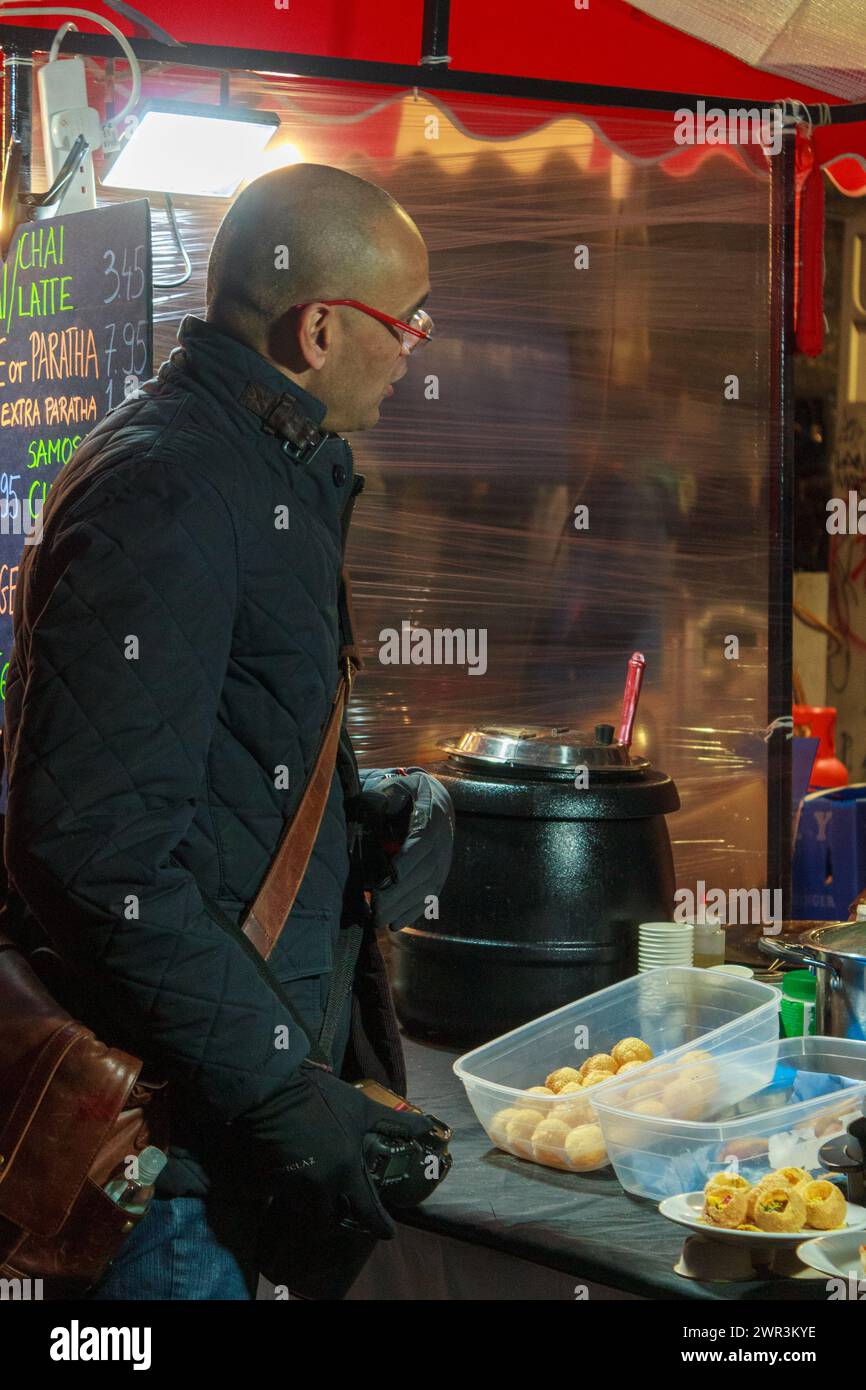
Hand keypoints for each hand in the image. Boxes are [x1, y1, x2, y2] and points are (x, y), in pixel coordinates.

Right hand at [243, 1063, 439, 1237]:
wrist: (272, 1090)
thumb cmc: (322, 1098)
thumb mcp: (362, 1108)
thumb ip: (394, 1123)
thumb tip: (428, 1127)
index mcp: (345, 1170)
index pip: (366, 1210)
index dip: (379, 1225)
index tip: (389, 1234)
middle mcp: (320, 1186)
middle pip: (330, 1216)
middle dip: (339, 1214)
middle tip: (345, 1204)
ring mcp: (292, 1186)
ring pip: (307, 1207)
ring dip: (316, 1202)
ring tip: (320, 1185)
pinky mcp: (269, 1181)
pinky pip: (286, 1194)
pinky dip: (294, 1188)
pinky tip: (296, 1170)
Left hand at [358, 768, 454, 928]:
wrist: (432, 798)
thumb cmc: (407, 792)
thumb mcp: (399, 785)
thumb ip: (389, 793)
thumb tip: (380, 806)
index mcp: (432, 816)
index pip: (422, 842)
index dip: (405, 864)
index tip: (384, 882)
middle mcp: (442, 841)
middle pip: (424, 871)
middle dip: (400, 893)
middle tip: (376, 910)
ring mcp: (443, 859)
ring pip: (427, 887)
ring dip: (404, 907)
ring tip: (380, 921)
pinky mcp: (440, 873)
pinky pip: (431, 895)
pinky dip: (414, 911)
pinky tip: (396, 924)